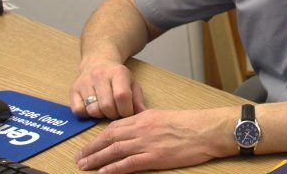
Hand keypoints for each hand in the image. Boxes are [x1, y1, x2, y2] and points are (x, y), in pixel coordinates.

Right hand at [70, 60, 146, 119]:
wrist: (98, 62)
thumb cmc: (118, 77)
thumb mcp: (132, 83)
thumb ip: (138, 99)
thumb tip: (142, 114)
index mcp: (118, 72)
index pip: (122, 96)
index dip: (126, 110)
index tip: (127, 112)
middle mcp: (99, 75)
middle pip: (107, 106)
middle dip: (113, 115)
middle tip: (116, 112)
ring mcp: (84, 82)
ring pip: (93, 110)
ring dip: (100, 115)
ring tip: (105, 109)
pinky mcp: (73, 89)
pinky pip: (78, 111)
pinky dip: (86, 114)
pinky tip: (93, 108)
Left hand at [75, 108, 233, 172]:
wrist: (207, 130)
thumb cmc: (191, 124)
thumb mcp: (165, 118)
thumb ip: (148, 124)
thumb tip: (136, 131)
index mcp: (145, 117)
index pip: (115, 127)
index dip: (99, 137)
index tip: (88, 145)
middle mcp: (142, 129)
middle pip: (110, 138)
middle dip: (91, 149)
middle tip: (78, 158)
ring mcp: (147, 143)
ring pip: (114, 150)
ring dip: (96, 159)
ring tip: (84, 166)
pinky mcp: (155, 157)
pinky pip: (129, 163)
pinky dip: (114, 168)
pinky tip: (103, 172)